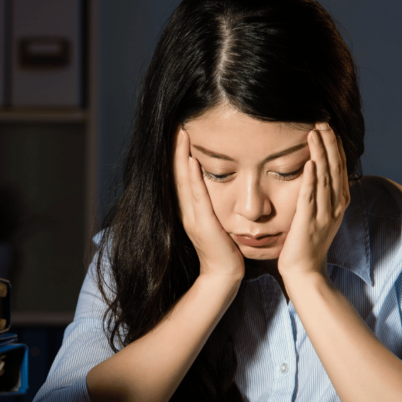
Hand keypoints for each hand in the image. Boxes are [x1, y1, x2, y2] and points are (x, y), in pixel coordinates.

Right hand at [173, 127, 244, 282]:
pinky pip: (197, 196)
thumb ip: (212, 206)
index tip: (179, 132)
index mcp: (189, 209)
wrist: (224, 276)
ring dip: (181, 156)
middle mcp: (186, 211)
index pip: (180, 176)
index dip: (177, 154)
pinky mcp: (202, 224)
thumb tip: (217, 187)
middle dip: (175, 149)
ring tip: (181, 134)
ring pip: (184, 180)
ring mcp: (192, 217)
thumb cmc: (225, 250)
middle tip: (175, 125)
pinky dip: (193, 178)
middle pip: (177, 174)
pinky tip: (193, 161)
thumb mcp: (216, 223)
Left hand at [277, 122, 350, 279]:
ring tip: (315, 132)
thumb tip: (318, 173)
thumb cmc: (308, 243)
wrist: (305, 271)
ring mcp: (324, 214)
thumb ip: (322, 195)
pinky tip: (311, 163)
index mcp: (339, 202)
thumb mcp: (320, 215)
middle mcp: (335, 206)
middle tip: (322, 121)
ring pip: (325, 177)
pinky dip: (312, 179)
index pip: (339, 168)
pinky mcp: (309, 222)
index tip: (327, 127)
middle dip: (329, 143)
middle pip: (335, 168)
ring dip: (321, 153)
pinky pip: (311, 197)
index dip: (334, 147)